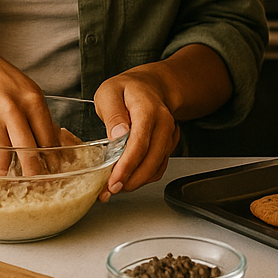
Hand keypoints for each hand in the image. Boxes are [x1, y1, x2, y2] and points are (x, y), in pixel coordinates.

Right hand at [0, 44, 59, 173]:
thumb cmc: (1, 80)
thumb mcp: (27, 91)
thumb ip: (39, 116)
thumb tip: (53, 145)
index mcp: (32, 100)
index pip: (47, 137)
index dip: (51, 159)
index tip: (53, 171)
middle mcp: (12, 109)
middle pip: (27, 151)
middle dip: (32, 173)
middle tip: (34, 183)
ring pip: (3, 157)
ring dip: (6, 170)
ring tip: (9, 175)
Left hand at [93, 63, 181, 200]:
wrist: (149, 86)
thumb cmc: (126, 89)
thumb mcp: (109, 92)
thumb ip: (112, 113)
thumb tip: (118, 135)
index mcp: (148, 109)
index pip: (140, 143)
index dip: (127, 166)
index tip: (113, 181)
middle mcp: (163, 124)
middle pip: (152, 160)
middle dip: (131, 180)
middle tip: (110, 190)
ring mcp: (168, 136)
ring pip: (156, 167)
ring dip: (136, 182)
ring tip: (114, 187)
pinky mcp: (167, 146)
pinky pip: (158, 168)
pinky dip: (143, 178)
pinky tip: (127, 180)